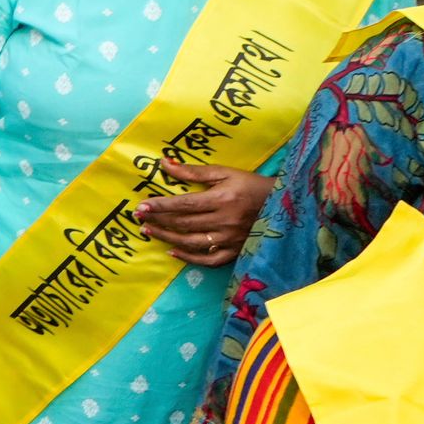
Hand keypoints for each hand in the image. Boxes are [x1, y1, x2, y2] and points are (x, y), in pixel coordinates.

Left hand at [139, 159, 267, 267]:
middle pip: (184, 224)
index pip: (184, 204)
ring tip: (149, 231)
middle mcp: (225, 221)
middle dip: (159, 221)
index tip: (141, 206)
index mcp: (222, 199)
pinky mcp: (236, 251)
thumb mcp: (225, 172)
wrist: (283, 204)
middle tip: (140, 218)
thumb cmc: (251, 185)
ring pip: (192, 243)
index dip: (161, 206)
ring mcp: (231, 239)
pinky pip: (209, 259)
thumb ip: (194, 171)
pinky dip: (189, 257)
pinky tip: (173, 251)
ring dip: (167, 237)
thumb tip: (164, 164)